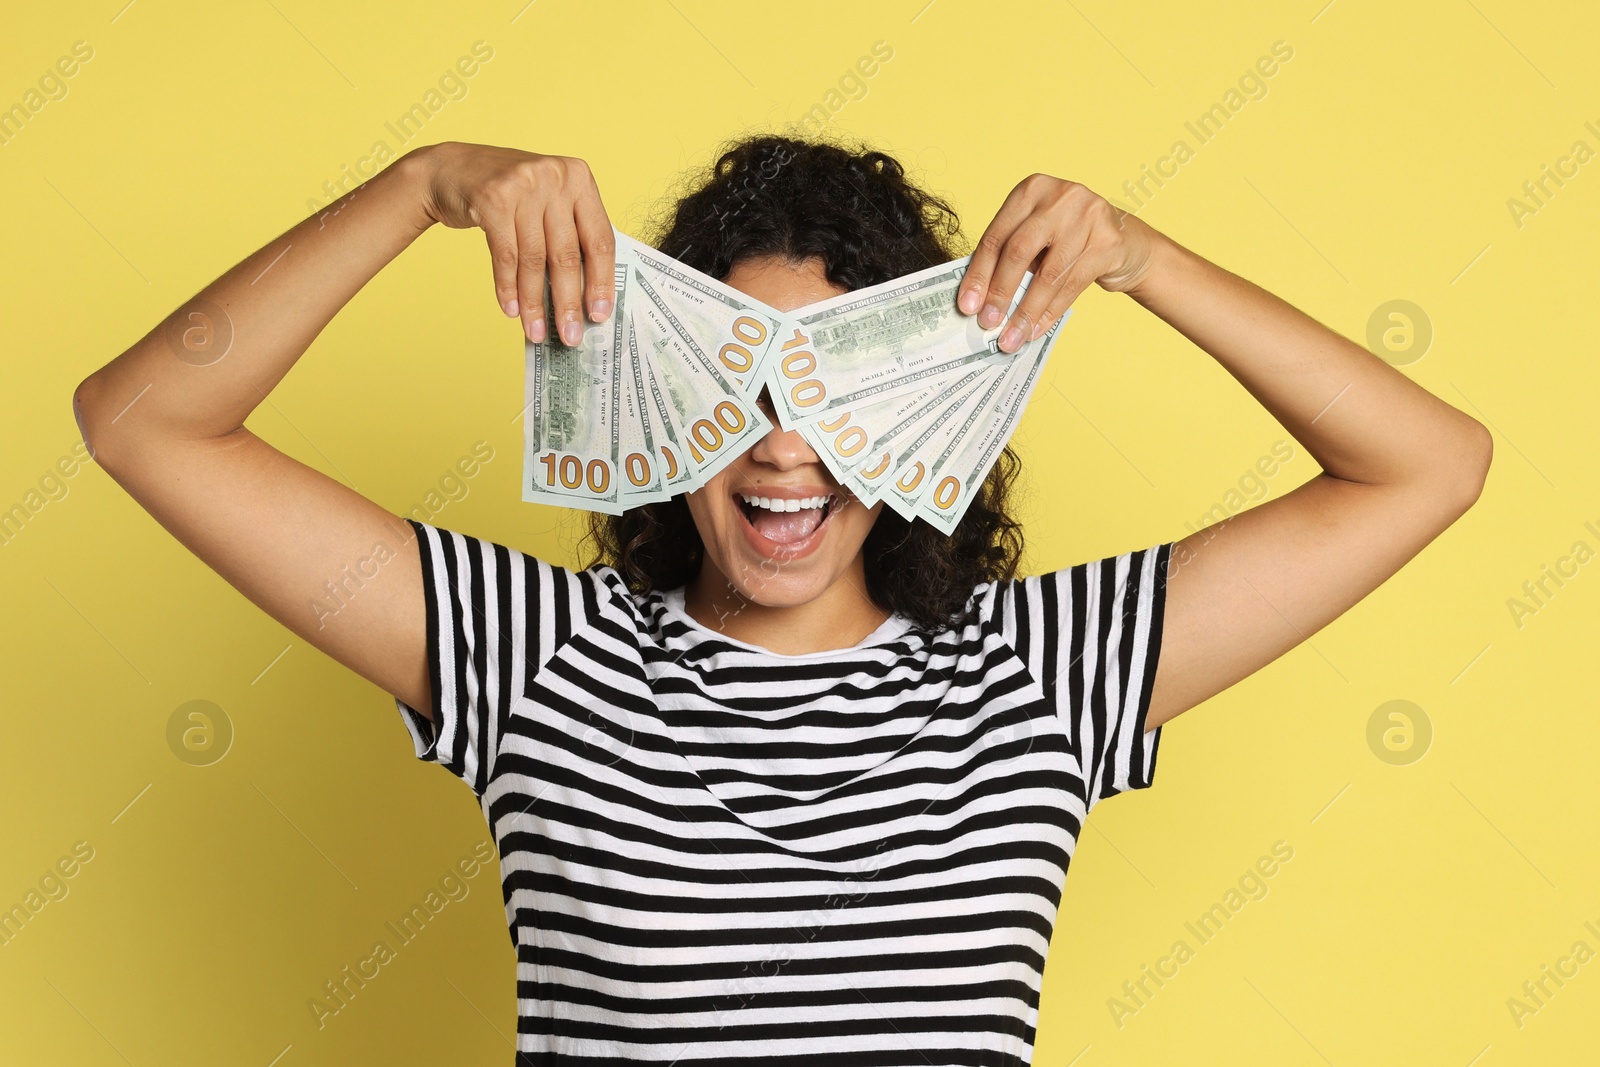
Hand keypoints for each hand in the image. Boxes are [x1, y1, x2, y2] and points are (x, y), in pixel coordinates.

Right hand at [417, 141, 615, 344]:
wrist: (452, 169)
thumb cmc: (510, 194)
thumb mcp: (548, 200)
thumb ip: (570, 234)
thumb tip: (584, 297)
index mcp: (579, 178)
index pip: (599, 239)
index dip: (601, 282)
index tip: (599, 315)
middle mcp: (555, 177)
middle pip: (567, 254)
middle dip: (568, 303)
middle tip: (569, 336)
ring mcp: (523, 185)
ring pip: (534, 259)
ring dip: (534, 303)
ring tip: (535, 331)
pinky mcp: (492, 198)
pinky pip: (505, 256)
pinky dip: (508, 287)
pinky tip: (511, 310)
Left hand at [957, 173, 1158, 352]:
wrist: (1124, 242)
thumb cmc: (1067, 241)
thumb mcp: (1037, 236)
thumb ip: (1010, 256)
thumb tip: (977, 300)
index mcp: (1031, 190)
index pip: (996, 236)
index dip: (978, 274)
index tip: (966, 306)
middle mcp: (1059, 197)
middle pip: (1018, 251)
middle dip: (999, 292)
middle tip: (987, 323)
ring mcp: (1087, 217)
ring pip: (1047, 275)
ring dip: (1025, 312)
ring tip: (1011, 338)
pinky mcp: (1108, 243)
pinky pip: (1071, 286)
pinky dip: (1049, 313)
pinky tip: (1035, 330)